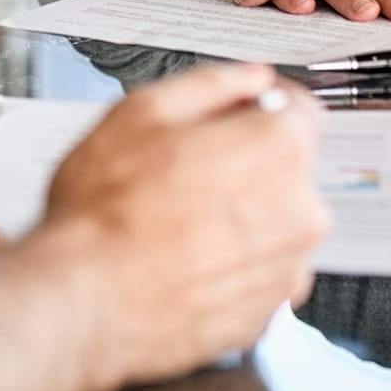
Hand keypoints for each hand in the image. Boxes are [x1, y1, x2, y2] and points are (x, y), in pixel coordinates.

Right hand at [38, 64, 328, 390]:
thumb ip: (210, 84)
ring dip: (240, 211)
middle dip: (245, 158)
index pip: (300, 108)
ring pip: (273, 219)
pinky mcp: (268, 312)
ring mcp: (287, 268)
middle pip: (286, 166)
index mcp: (276, 150)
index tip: (237, 108)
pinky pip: (260, 268)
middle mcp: (299, 211)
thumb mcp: (142, 111)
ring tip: (176, 216)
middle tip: (185, 165)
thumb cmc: (107, 210)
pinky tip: (184, 253)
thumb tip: (246, 78)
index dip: (261, 102)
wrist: (90, 299)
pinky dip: (232, 258)